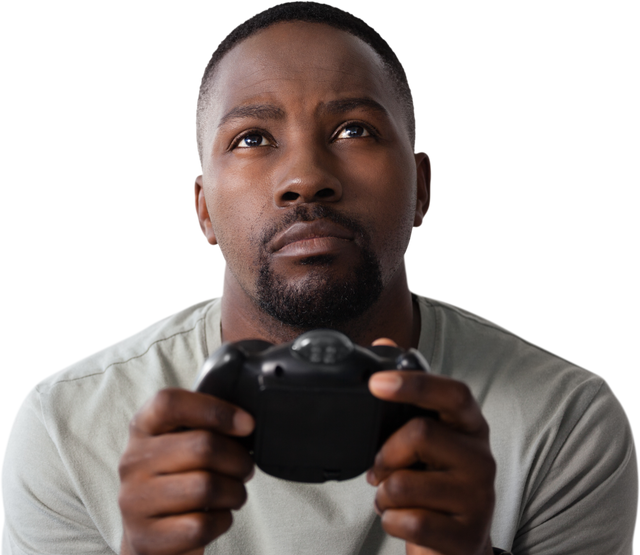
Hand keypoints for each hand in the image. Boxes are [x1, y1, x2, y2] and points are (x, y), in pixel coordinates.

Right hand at [118, 388, 254, 554]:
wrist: (151, 533)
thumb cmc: (177, 478)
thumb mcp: (182, 443)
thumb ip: (205, 426)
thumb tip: (245, 423)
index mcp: (142, 428)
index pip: (170, 403)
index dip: (215, 409)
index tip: (246, 424)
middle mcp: (133, 461)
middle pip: (203, 446)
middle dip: (238, 459)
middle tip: (245, 468)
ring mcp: (134, 500)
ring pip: (206, 488)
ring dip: (234, 492)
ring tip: (233, 493)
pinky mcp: (145, 537)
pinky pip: (201, 525)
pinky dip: (222, 521)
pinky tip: (217, 517)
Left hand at [367, 339, 494, 554]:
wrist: (453, 545)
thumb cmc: (433, 482)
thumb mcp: (422, 437)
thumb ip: (405, 395)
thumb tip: (384, 343)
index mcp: (469, 425)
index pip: (452, 393)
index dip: (414, 384)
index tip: (376, 383)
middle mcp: (481, 457)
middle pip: (420, 434)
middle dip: (386, 453)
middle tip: (379, 468)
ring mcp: (479, 497)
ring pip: (405, 484)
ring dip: (384, 494)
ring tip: (393, 498)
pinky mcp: (468, 535)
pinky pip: (408, 521)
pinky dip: (390, 521)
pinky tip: (402, 520)